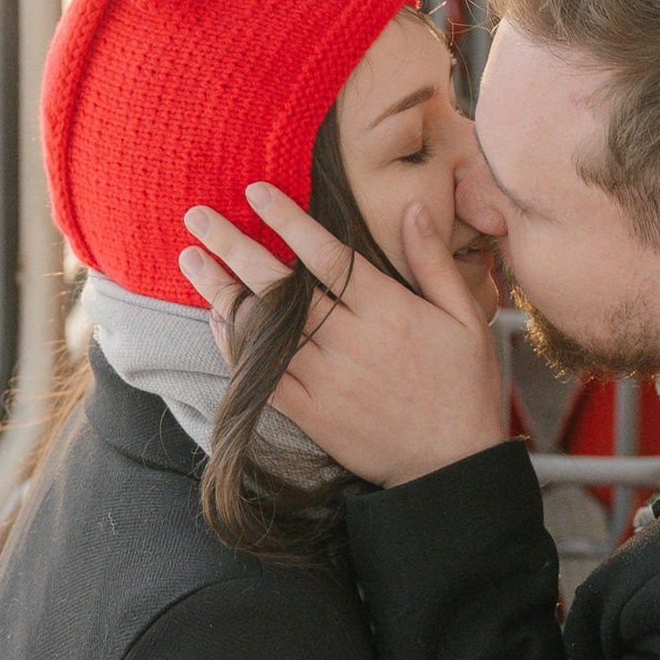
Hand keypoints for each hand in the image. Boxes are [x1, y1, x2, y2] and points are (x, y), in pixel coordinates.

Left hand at [178, 183, 510, 486]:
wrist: (452, 467)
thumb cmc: (465, 387)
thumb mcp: (466, 318)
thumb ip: (434, 261)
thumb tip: (415, 206)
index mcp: (388, 310)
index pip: (327, 255)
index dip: (288, 220)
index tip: (255, 192)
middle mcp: (351, 341)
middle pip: (280, 288)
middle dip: (234, 248)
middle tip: (198, 218)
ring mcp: (327, 380)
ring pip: (264, 330)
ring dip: (223, 293)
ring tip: (192, 262)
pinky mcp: (313, 414)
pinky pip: (263, 376)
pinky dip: (235, 348)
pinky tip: (216, 321)